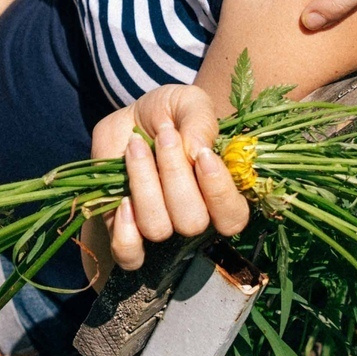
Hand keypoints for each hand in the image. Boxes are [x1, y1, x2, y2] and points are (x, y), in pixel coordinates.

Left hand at [88, 86, 249, 271]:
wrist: (128, 117)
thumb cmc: (168, 113)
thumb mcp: (189, 101)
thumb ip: (200, 120)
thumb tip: (197, 151)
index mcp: (218, 194)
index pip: (233, 218)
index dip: (220, 192)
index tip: (202, 154)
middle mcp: (192, 216)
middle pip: (192, 222)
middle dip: (175, 175)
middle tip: (165, 136)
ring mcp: (158, 225)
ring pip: (158, 228)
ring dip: (145, 184)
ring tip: (136, 147)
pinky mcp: (124, 230)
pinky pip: (128, 254)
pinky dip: (125, 231)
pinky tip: (123, 198)